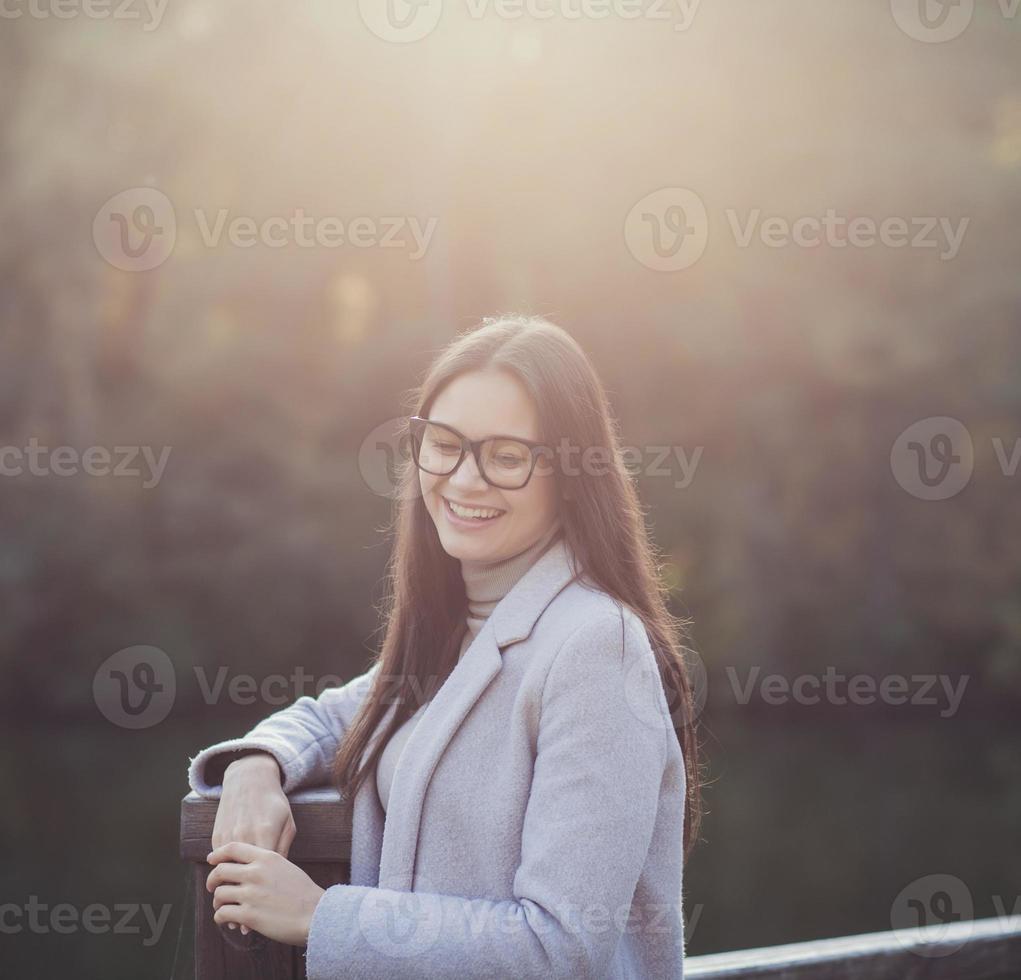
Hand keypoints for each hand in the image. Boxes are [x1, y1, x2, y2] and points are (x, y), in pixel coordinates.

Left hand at [206, 841, 325, 945]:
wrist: (315, 914)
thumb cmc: (303, 892)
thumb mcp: (286, 867)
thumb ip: (266, 863)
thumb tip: (247, 866)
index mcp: (267, 857)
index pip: (233, 848)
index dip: (218, 853)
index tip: (211, 859)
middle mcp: (256, 873)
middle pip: (220, 870)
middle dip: (212, 880)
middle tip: (212, 887)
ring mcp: (251, 894)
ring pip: (219, 893)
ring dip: (217, 901)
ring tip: (222, 906)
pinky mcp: (249, 915)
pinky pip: (222, 913)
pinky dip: (221, 917)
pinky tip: (227, 920)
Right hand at [212, 753, 295, 933]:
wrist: (249, 778)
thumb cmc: (274, 803)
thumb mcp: (287, 822)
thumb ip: (283, 848)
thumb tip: (280, 875)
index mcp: (265, 833)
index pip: (262, 872)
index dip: (260, 898)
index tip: (261, 918)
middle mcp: (244, 835)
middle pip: (240, 877)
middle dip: (240, 903)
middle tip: (242, 926)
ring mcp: (228, 835)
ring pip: (224, 873)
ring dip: (226, 895)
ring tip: (231, 915)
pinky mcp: (217, 834)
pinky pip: (217, 861)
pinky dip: (220, 878)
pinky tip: (225, 893)